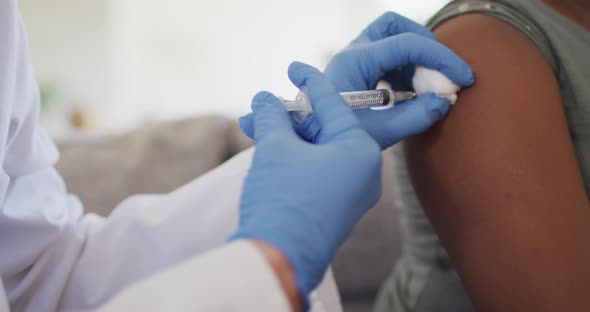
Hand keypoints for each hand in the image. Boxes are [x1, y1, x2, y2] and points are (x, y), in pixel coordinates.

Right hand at [231, 62, 381, 307]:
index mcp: (361, 151)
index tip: (294, 67)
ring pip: (317, 153)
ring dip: (286, 140)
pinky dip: (294, 160)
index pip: (334, 104)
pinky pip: (317, 173)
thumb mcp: (275, 147)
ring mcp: (352, 195)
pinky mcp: (336, 210)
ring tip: (255, 129)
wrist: (278, 259)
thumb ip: (272, 115)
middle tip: (264, 106)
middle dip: (289, 117)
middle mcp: (365, 173)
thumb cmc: (283, 197)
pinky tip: (269, 151)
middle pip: (325, 130)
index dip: (310, 82)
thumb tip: (264, 98)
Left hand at [240, 12, 474, 149]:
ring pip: (393, 38)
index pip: (406, 44)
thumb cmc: (334, 140)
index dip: (441, 58)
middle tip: (442, 74)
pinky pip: (388, 57)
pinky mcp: (358, 71)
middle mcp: (353, 54)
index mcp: (354, 63)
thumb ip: (413, 118)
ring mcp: (354, 60)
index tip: (463, 78)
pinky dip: (406, 69)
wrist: (311, 146)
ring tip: (427, 90)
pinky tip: (411, 95)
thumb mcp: (377, 134)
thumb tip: (444, 101)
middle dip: (425, 44)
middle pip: (395, 26)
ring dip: (416, 59)